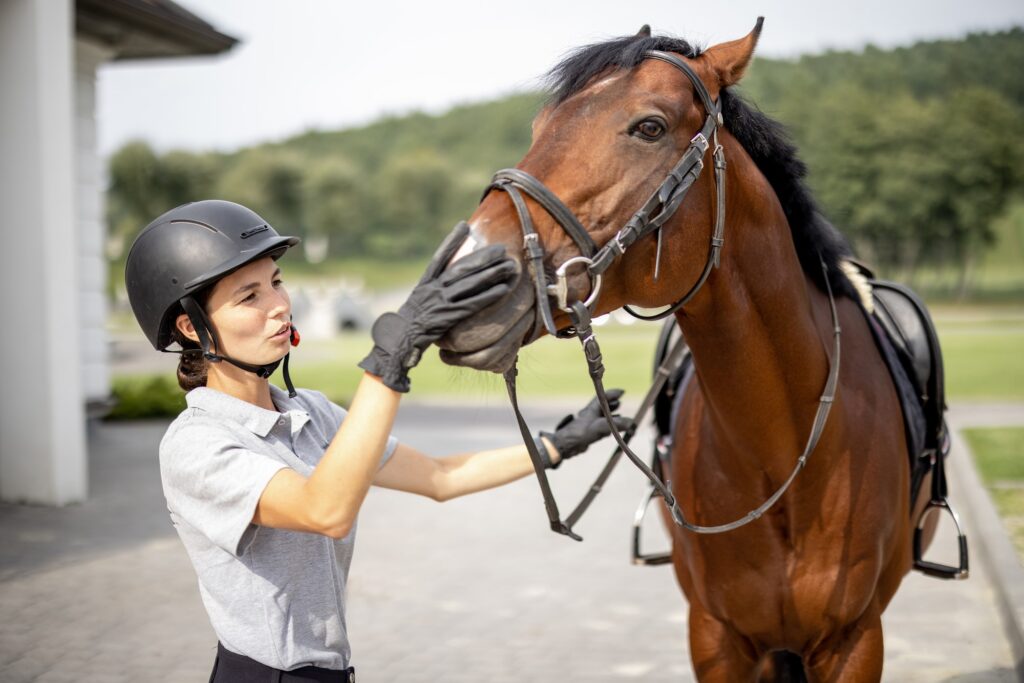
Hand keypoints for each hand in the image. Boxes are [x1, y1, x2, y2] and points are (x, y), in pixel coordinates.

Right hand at [359, 222, 515, 391]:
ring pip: (470, 283)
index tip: (463, 226)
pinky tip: (503, 290)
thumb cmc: (408, 326)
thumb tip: (446, 286)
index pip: (439, 257)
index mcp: (424, 284)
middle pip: (462, 267)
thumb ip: (431, 294)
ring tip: (509, 266)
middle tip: (501, 249)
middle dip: (483, 257)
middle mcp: (433, 289)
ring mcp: (440, 301)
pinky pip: (472, 304)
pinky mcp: (448, 316)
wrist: (397, 341)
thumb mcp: (418, 305)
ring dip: (491, 274)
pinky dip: (488, 295)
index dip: (451, 241)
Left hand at [536, 389, 633, 467]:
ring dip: (611, 414)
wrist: (566, 445)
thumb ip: (616, 424)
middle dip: (613, 403)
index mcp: (593, 408)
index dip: (614, 393)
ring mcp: (590, 422)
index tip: (623, 392)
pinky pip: (601, 426)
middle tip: (621, 401)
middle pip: (604, 405)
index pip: (604, 396)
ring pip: (603, 416)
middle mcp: (592, 413)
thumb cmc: (581, 433)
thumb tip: (631, 422)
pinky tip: (613, 430)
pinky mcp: (590, 432)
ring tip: (620, 414)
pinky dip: (609, 425)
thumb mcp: (600, 427)